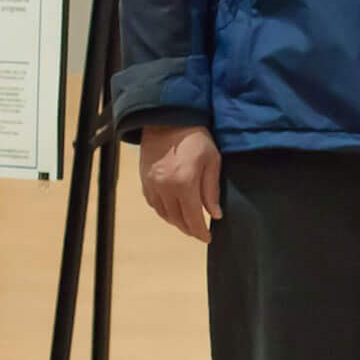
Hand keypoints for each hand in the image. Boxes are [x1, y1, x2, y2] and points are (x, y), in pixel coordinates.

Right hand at [140, 124, 221, 242]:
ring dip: (176, 222)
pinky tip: (173, 211)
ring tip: (189, 224)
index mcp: (184, 184)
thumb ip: (211, 190)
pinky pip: (153, 204)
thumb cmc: (196, 138)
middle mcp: (164, 188)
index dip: (200, 231)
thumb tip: (215, 214)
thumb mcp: (212, 161)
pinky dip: (164, 211)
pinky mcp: (144, 180)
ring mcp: (151, 185)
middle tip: (200, 233)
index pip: (192, 217)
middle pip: (176, 219)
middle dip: (189, 229)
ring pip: (163, 213)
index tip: (208, 239)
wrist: (167, 120)